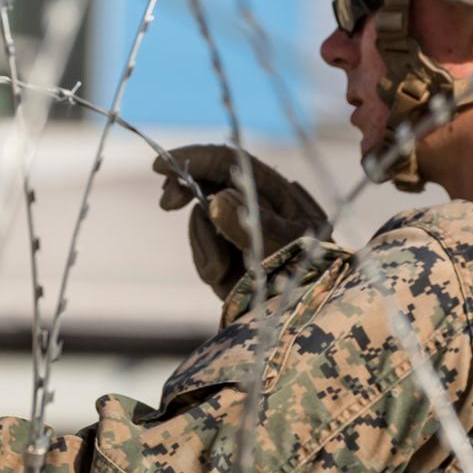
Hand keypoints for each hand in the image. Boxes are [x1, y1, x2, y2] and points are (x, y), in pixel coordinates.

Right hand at [153, 144, 329, 298]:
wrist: (306, 315)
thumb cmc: (311, 275)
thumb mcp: (287, 248)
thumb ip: (252, 225)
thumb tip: (217, 198)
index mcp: (275, 192)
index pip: (231, 162)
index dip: (196, 157)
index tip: (161, 166)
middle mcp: (253, 205)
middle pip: (209, 181)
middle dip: (185, 188)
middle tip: (167, 203)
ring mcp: (236, 230)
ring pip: (200, 218)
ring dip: (202, 241)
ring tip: (221, 270)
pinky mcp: (224, 255)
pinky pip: (201, 248)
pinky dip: (205, 260)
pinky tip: (221, 277)